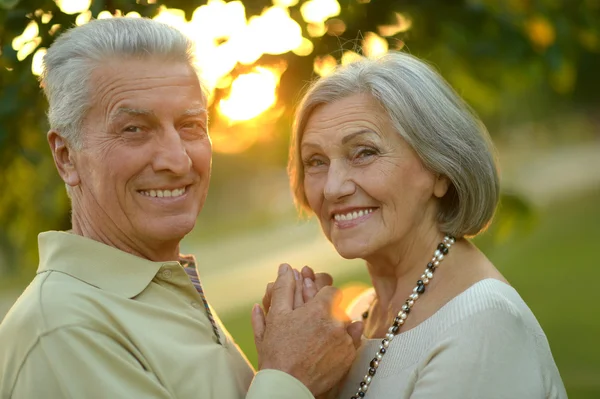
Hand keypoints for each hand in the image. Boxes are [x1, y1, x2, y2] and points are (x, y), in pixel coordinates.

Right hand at [251, 264, 361, 395]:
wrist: (287, 385)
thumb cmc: (278, 351)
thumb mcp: (276, 315)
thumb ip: (283, 288)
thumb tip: (286, 267)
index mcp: (321, 308)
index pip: (331, 290)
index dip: (320, 295)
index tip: (312, 303)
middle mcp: (338, 323)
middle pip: (338, 308)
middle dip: (327, 311)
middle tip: (311, 322)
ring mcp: (346, 342)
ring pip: (345, 324)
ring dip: (335, 326)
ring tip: (316, 336)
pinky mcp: (349, 358)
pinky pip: (352, 342)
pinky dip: (343, 341)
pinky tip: (328, 345)